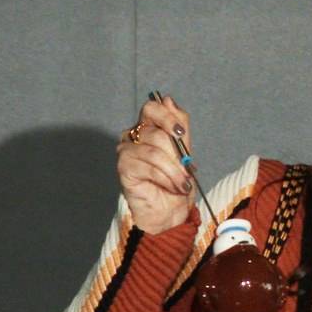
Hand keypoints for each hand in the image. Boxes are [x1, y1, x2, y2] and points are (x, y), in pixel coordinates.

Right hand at [116, 95, 193, 233]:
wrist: (169, 210)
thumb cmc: (174, 181)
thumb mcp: (184, 152)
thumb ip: (179, 127)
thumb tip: (169, 100)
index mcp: (148, 127)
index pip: (152, 108)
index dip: (167, 117)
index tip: (181, 133)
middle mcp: (134, 135)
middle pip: (157, 133)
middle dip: (177, 155)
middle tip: (188, 170)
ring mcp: (126, 150)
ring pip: (154, 152)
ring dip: (174, 171)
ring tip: (184, 184)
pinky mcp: (123, 167)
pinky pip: (149, 167)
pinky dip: (166, 179)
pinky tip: (173, 187)